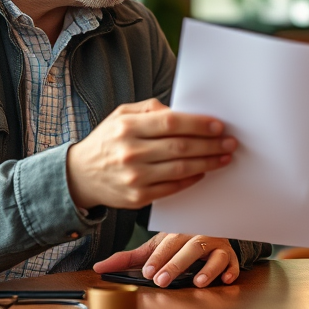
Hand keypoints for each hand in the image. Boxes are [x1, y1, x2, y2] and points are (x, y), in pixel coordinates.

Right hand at [66, 99, 235, 210]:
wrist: (79, 176)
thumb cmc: (107, 140)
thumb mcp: (121, 115)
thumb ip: (150, 110)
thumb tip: (182, 112)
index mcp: (127, 127)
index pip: (171, 123)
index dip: (198, 124)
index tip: (218, 125)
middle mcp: (130, 153)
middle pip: (180, 147)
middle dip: (210, 144)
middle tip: (229, 142)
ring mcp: (134, 178)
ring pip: (180, 169)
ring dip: (207, 163)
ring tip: (224, 158)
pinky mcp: (138, 198)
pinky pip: (172, 188)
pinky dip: (191, 180)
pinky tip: (204, 172)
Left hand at [93, 233, 238, 287]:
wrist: (207, 228)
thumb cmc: (178, 241)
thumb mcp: (154, 247)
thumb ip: (129, 258)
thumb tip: (99, 267)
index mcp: (177, 232)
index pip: (167, 244)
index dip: (158, 257)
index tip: (148, 271)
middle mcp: (197, 236)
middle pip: (189, 248)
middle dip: (176, 264)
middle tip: (163, 279)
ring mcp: (216, 245)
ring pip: (214, 254)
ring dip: (207, 268)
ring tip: (198, 282)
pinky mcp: (230, 255)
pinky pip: (233, 261)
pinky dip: (232, 269)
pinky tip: (227, 278)